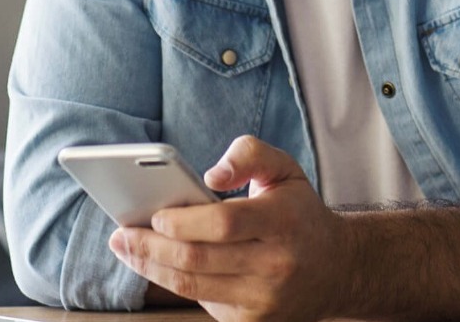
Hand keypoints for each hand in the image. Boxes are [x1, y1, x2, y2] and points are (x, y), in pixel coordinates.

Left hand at [109, 135, 355, 321]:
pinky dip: (173, 282)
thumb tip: (211, 174)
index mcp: (283, 223)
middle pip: (198, 259)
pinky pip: (201, 301)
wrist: (338, 270)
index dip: (184, 221)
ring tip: (126, 249)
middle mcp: (275, 265)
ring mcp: (264, 299)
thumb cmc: (300, 215)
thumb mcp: (285, 171)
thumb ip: (249, 154)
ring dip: (150, 267)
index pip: (225, 224)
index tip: (155, 215)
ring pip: (192, 285)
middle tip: (121, 234)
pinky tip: (155, 265)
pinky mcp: (252, 321)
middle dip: (150, 247)